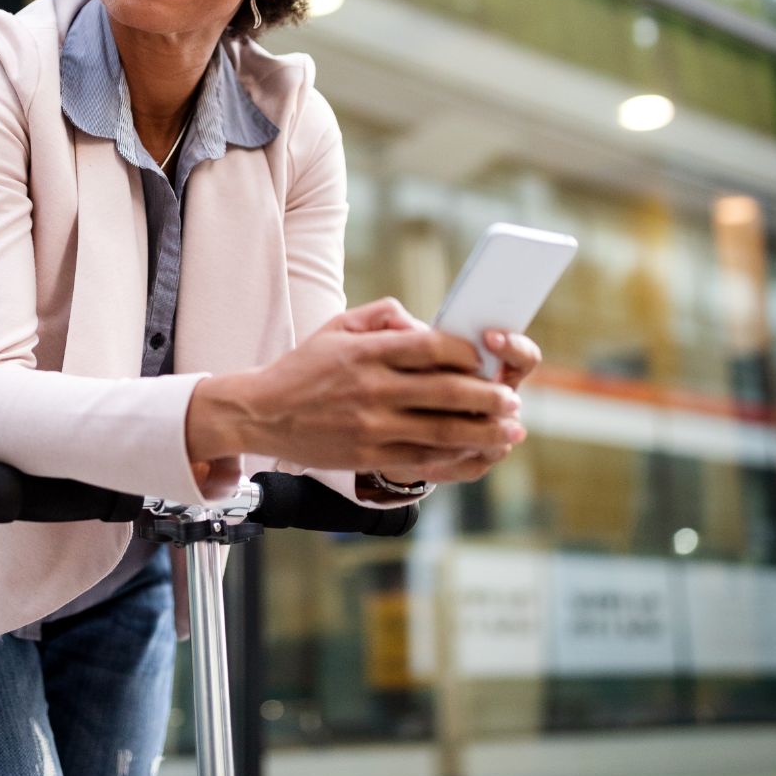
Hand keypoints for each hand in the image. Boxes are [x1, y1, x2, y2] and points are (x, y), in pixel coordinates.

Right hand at [187, 297, 528, 487]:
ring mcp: (372, 426)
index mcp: (368, 352)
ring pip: (442, 431)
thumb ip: (383, 316)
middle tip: (513, 398)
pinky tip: (478, 454)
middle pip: (446, 392)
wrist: (263, 413)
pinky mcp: (369, 455)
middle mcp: (373, 389)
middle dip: (488, 396)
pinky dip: (457, 458)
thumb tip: (425, 325)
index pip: (431, 347)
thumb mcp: (338, 326)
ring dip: (484, 432)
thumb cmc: (306, 367)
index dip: (467, 352)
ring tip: (511, 430)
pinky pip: (423, 459)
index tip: (484, 356)